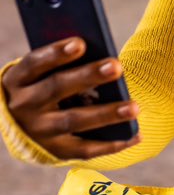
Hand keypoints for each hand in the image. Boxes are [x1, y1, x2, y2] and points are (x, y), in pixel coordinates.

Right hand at [2, 37, 139, 159]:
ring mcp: (38, 131)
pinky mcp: (54, 151)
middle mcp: (24, 106)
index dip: (56, 53)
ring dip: (105, 114)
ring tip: (134, 107)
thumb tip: (96, 48)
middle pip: (56, 88)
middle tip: (117, 66)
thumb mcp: (39, 71)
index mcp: (19, 79)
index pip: (34, 62)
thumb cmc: (40, 83)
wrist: (18, 123)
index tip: (81, 43)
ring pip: (72, 120)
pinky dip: (110, 144)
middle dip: (87, 77)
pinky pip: (83, 149)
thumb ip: (60, 61)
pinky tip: (135, 134)